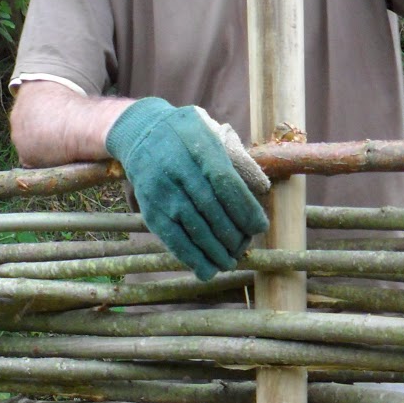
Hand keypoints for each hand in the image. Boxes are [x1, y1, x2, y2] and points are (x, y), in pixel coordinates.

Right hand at [105, 97, 269, 279]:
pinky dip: (192, 258)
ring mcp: (162, 192)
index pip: (226, 183)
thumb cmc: (186, 137)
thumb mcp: (210, 134)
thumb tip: (263, 189)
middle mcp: (178, 170)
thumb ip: (235, 160)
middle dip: (233, 235)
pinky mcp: (151, 210)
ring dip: (216, 252)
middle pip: (212, 210)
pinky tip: (207, 271)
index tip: (260, 227)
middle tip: (244, 248)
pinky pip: (174, 240)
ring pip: (194, 229)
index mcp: (198, 147)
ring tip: (230, 263)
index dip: (245, 209)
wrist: (140, 132)